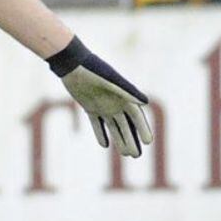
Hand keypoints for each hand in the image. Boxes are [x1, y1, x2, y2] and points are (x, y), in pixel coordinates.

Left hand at [47, 37, 152, 157]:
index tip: (148, 142)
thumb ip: (128, 92)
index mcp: (124, 97)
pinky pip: (97, 124)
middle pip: (127, 125)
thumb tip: (145, 103)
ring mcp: (103, 106)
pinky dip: (101, 134)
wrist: (73, 65)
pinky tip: (104, 145)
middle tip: (136, 155)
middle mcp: (116, 103)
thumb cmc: (94, 70)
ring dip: (120, 139)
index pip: (137, 117)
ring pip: (114, 127)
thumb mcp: (111, 81)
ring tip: (126, 154)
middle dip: (132, 140)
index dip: (143, 129)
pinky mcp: (90, 108)